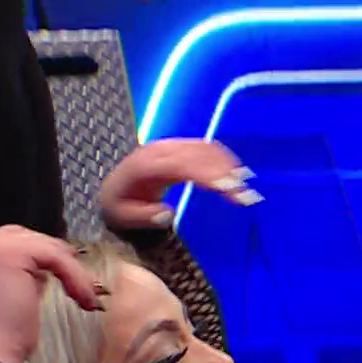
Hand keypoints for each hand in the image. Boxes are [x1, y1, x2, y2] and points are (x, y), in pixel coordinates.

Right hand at [0, 226, 105, 362]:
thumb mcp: (8, 296)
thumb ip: (21, 276)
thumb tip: (44, 270)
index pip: (10, 242)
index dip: (41, 255)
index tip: (67, 272)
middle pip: (25, 236)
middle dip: (57, 256)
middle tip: (82, 279)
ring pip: (43, 246)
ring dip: (71, 270)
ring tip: (84, 295)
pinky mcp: (7, 254)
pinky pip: (53, 256)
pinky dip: (73, 275)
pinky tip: (81, 296)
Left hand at [99, 139, 260, 231]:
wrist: (115, 187)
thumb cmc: (121, 206)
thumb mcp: (124, 217)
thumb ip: (144, 216)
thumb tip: (167, 212)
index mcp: (144, 166)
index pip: (179, 165)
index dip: (206, 174)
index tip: (229, 188)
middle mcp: (157, 150)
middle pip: (196, 154)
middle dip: (224, 171)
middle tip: (247, 194)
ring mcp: (169, 145)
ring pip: (202, 148)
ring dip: (227, 164)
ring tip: (245, 184)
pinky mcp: (178, 146)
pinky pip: (203, 146)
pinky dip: (223, 157)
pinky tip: (237, 171)